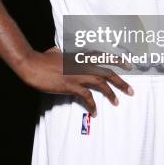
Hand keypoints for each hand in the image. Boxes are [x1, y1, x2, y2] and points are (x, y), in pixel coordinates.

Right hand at [16, 46, 134, 116]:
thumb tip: (60, 52)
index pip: (103, 57)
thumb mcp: (56, 52)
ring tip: (117, 102)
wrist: (32, 64)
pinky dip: (92, 105)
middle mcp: (81, 64)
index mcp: (80, 56)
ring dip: (111, 93)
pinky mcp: (70, 85)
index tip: (128, 65)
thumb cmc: (42, 58)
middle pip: (106, 71)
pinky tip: (95, 112)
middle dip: (120, 81)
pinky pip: (86, 96)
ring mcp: (77, 75)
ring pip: (100, 82)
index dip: (117, 61)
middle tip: (131, 90)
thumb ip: (62, 53)